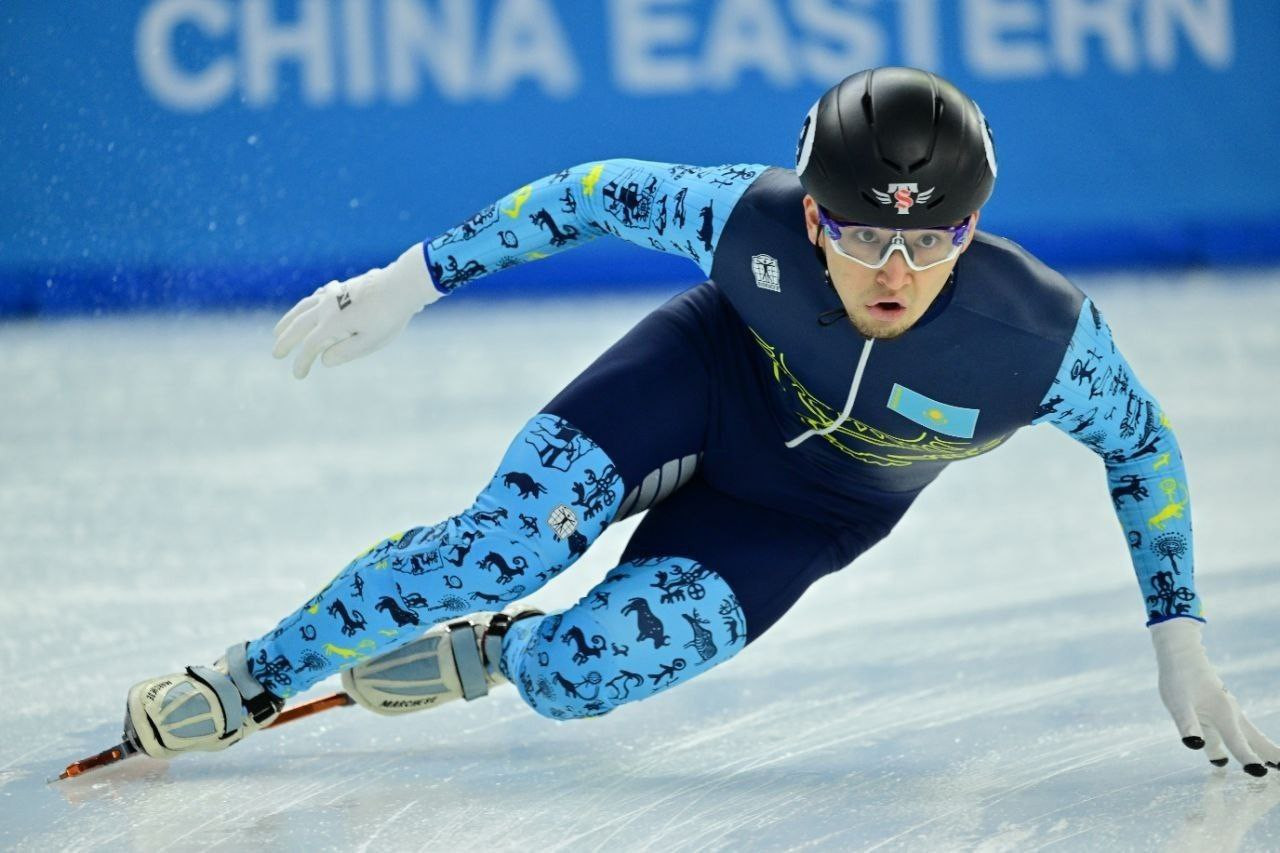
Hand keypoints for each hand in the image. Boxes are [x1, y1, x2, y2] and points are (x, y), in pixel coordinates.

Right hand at [273, 244, 439, 378]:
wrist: (402, 285)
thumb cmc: (389, 316)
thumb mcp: (371, 341)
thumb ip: (345, 352)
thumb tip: (322, 359)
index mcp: (333, 323)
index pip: (310, 346)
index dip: (301, 361)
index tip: (298, 375)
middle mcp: (327, 307)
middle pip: (299, 325)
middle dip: (285, 341)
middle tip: (276, 354)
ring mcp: (333, 294)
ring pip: (303, 307)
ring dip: (288, 320)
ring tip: (277, 331)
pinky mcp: (342, 287)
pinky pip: (316, 296)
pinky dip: (306, 304)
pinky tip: (307, 307)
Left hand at [1151, 618, 1279, 775]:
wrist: (1181, 656)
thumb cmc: (1178, 679)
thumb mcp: (1177, 703)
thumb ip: (1187, 724)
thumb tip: (1194, 745)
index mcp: (1223, 714)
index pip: (1238, 742)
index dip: (1248, 759)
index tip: (1260, 773)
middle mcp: (1231, 715)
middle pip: (1255, 740)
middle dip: (1272, 754)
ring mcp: (1227, 713)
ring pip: (1249, 736)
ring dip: (1262, 749)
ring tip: (1275, 765)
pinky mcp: (1220, 712)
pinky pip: (1235, 733)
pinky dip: (1244, 744)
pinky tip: (1229, 755)